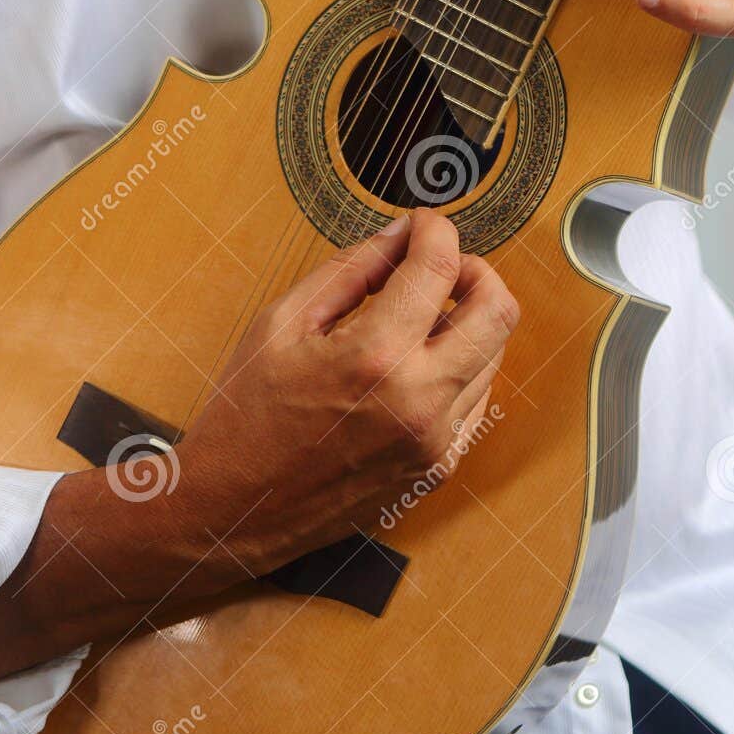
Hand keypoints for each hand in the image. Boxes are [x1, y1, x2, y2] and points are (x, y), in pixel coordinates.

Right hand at [173, 209, 517, 575]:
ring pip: (494, 355)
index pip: (440, 266)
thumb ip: (350, 270)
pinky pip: (476, 401)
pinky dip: (458, 370)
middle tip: (439, 268)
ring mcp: (436, 441)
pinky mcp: (438, 468)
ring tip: (418, 318)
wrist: (236, 509)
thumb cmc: (246, 417)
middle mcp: (420, 401)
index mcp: (374, 356)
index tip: (423, 224)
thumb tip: (399, 237)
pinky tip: (414, 366)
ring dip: (468, 322)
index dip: (437, 230)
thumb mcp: (281, 324)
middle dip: (475, 271)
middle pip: (498, 310)